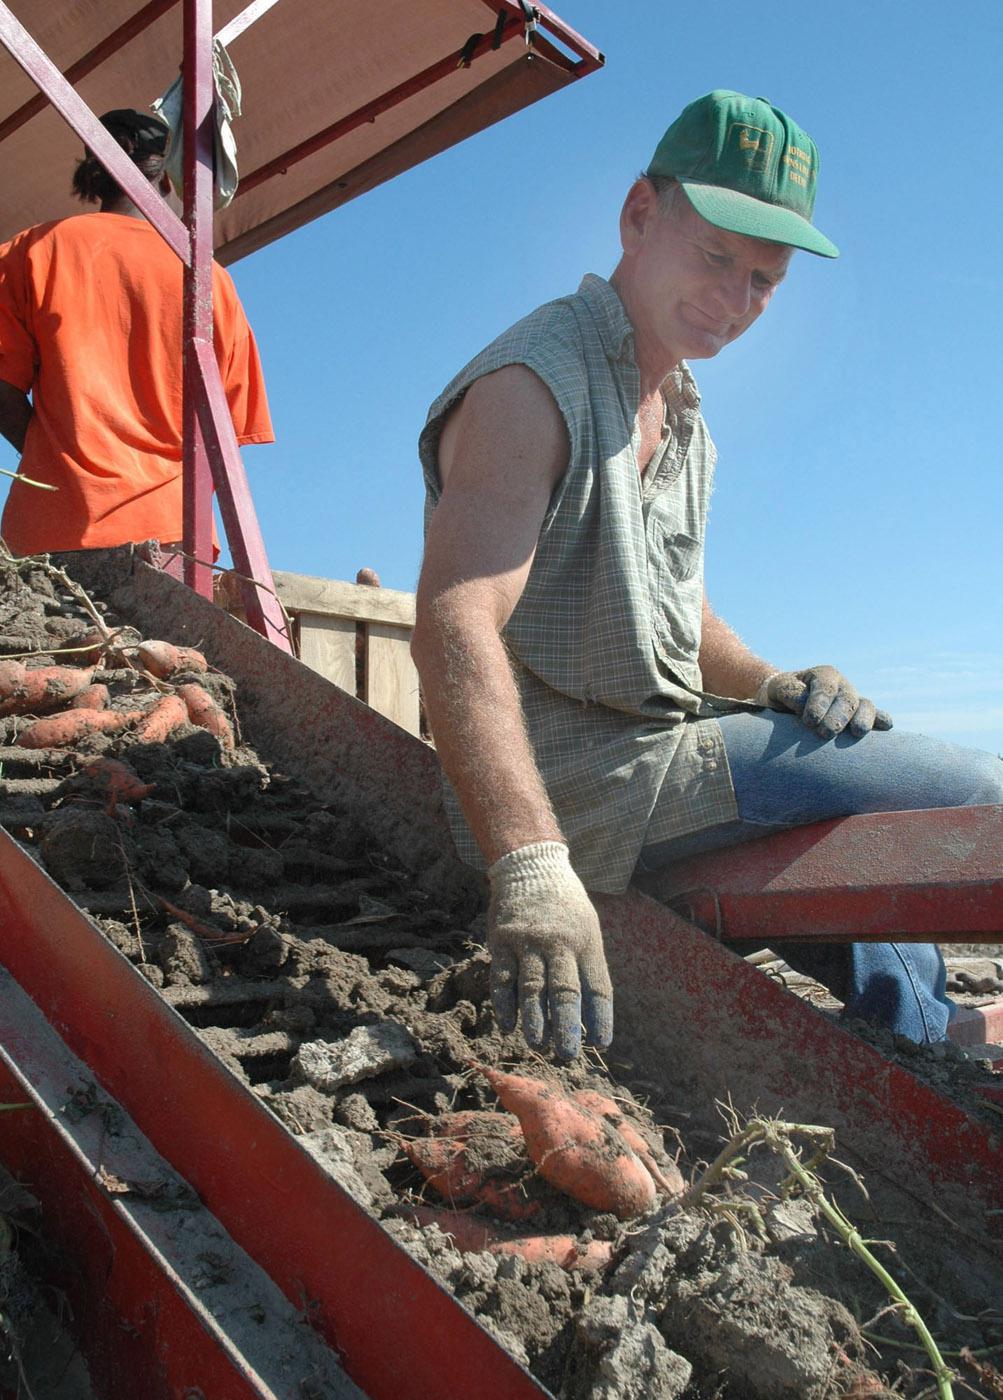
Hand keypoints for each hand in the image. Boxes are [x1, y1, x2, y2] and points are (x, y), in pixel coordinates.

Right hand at [487, 841, 612, 1059]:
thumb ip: (586, 967)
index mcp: (586, 942)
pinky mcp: (502, 939)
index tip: (602, 1043)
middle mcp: (559, 942)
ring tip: (538, 1044)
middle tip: (567, 1054)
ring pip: (531, 988)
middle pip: (564, 991)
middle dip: (566, 1026)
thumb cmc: (565, 907)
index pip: (597, 986)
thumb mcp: (587, 928)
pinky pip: (503, 978)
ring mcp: (528, 941)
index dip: (600, 1017)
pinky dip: (505, 1004)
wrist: (531, 866)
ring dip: (534, 1020)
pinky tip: (508, 1026)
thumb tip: (587, 1015)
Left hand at [756, 665, 892, 738]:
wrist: (786, 701)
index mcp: (824, 675)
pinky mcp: (859, 716)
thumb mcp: (780, 689)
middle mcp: (842, 686)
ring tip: (858, 732)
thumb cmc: (783, 694)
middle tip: (825, 733)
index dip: (819, 704)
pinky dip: (882, 720)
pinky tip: (886, 727)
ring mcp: (854, 701)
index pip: (826, 688)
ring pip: (865, 706)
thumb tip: (806, 707)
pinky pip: (876, 716)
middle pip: (847, 699)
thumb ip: (792, 694)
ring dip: (864, 719)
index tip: (809, 721)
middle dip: (838, 717)